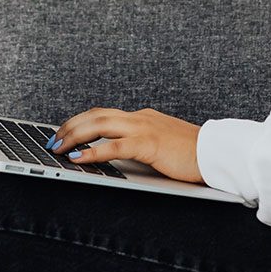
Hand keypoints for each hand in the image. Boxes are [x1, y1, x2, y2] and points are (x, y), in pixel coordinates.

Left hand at [47, 107, 202, 183]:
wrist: (217, 152)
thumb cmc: (193, 153)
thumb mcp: (161, 145)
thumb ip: (141, 144)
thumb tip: (118, 154)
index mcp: (142, 118)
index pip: (103, 113)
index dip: (80, 121)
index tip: (63, 131)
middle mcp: (139, 118)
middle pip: (95, 114)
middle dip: (70, 126)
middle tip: (53, 139)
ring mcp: (143, 128)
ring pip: (99, 124)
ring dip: (74, 135)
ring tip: (57, 146)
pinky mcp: (148, 144)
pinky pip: (113, 146)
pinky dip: (92, 151)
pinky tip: (78, 157)